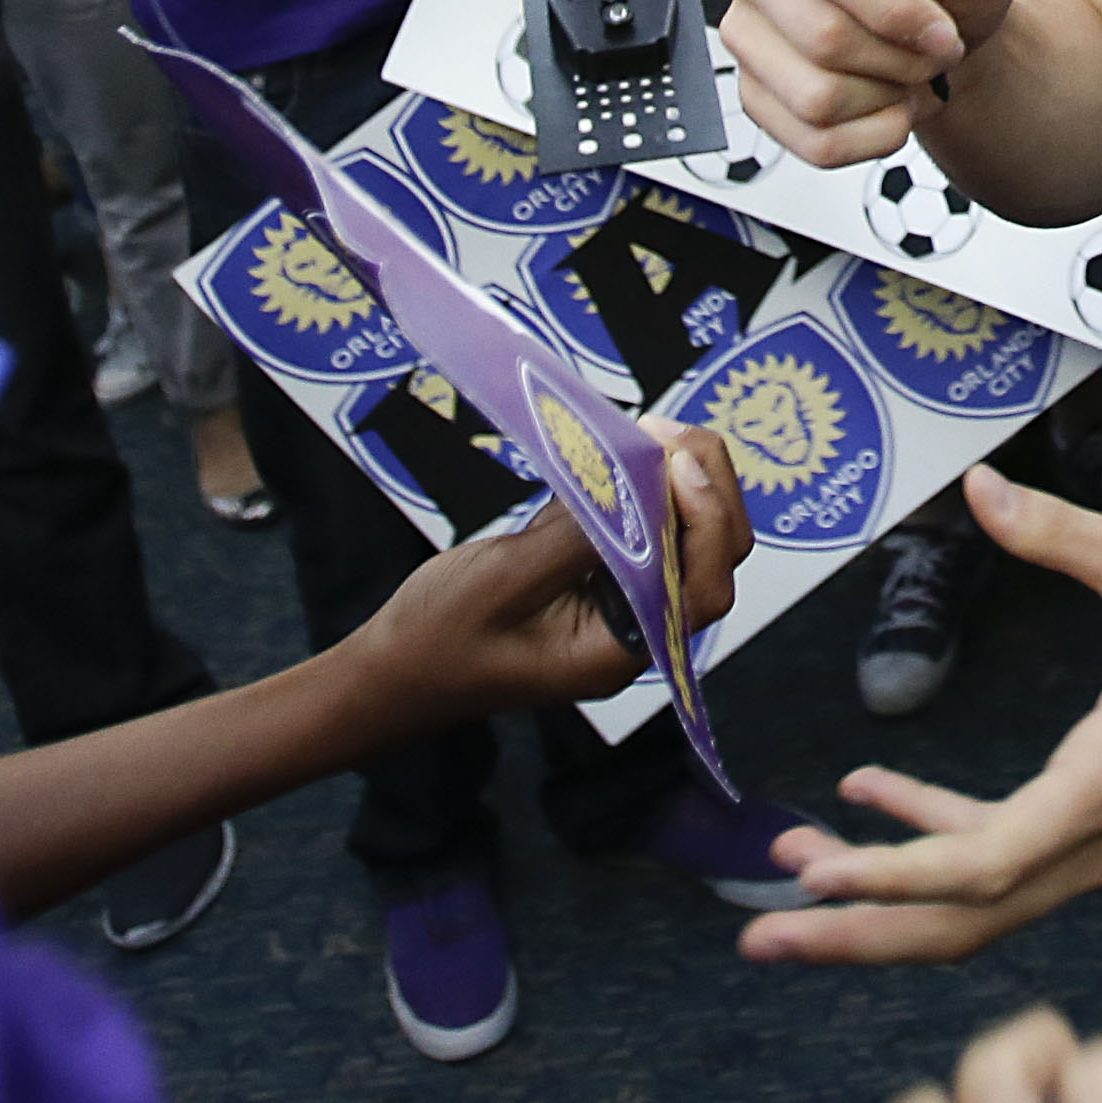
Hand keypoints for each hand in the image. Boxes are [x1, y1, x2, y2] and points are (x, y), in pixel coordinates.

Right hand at [349, 419, 752, 717]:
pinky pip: (640, 531)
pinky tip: (619, 450)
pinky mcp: (595, 579)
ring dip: (678, 483)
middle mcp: (633, 630)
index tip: (678, 464)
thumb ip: (570, 540)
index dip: (708, 521)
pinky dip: (641, 489)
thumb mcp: (498, 582)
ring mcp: (618, 604)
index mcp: (619, 650)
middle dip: (705, 488)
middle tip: (665, 431)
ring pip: (682, 540)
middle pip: (709, 559)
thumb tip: (632, 484)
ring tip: (648, 431)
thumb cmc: (437, 638)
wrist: (392, 672)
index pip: (702, 589)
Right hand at [711, 0, 1015, 165]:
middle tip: (935, 48)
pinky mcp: (755, 93)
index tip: (937, 23)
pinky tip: (889, 103)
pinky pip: (814, 140)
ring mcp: (746, 31)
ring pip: (815, 96)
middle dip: (899, 56)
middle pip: (820, 35)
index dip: (889, 5)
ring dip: (887, 96)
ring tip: (909, 71)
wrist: (943, 33)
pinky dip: (873, 135)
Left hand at [744, 472, 1101, 964]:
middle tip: (762, 936)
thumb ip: (1059, 534)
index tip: (817, 872)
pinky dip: (935, 849)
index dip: (895, 873)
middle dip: (859, 932)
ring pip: (979, 911)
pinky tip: (872, 804)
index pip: (984, 861)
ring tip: (792, 877)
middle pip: (964, 920)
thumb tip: (978, 487)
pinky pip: (1007, 867)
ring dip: (886, 904)